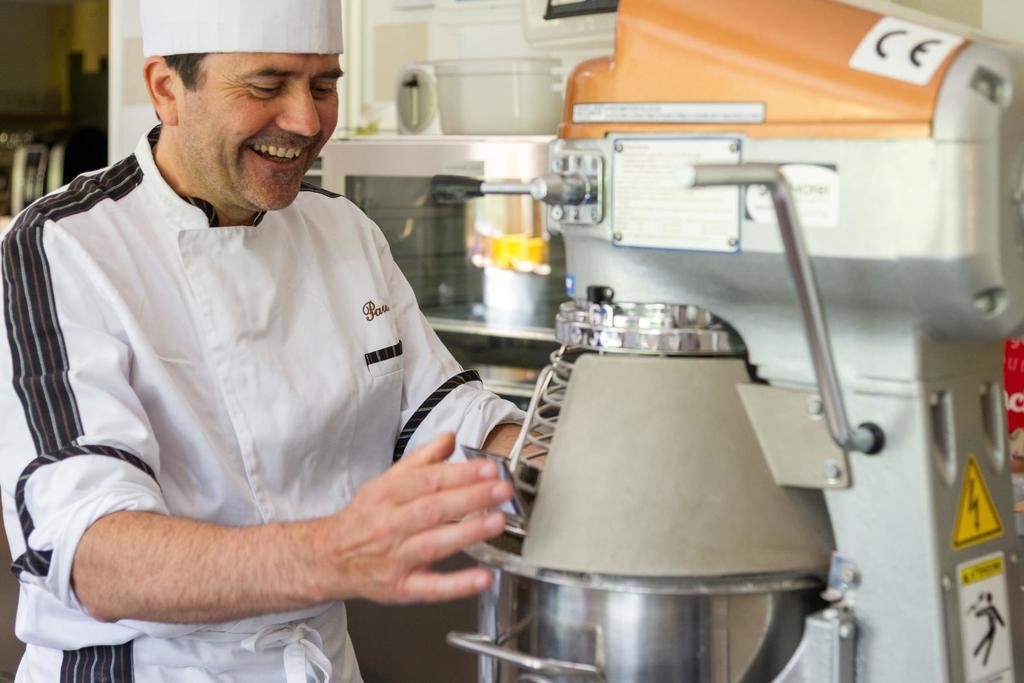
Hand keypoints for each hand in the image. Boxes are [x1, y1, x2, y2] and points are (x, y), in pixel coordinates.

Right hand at [316, 433, 511, 603]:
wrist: (329, 558)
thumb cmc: (365, 519)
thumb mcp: (386, 482)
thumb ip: (421, 460)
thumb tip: (450, 438)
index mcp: (387, 494)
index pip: (428, 480)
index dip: (461, 473)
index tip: (489, 468)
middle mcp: (390, 525)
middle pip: (433, 509)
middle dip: (471, 498)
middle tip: (501, 490)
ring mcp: (395, 558)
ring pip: (434, 544)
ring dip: (468, 533)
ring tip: (497, 522)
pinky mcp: (400, 588)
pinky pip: (431, 588)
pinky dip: (457, 584)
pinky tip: (482, 577)